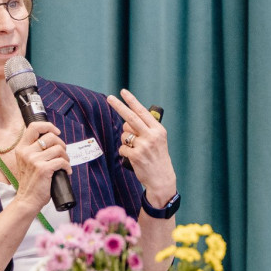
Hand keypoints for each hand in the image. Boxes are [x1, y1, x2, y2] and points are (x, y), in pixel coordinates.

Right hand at [11, 121, 70, 210]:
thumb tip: (54, 141)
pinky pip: (62, 161)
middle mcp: (26, 152)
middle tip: (62, 154)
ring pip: (58, 149)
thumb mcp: (27, 162)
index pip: (34, 127)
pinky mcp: (43, 169)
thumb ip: (35, 151)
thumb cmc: (31, 182)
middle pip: (51, 137)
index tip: (57, 132)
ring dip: (66, 156)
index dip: (48, 126)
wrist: (27, 200)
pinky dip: (67, 166)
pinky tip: (66, 171)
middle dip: (61, 144)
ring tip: (64, 164)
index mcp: (22, 148)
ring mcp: (34, 160)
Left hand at [108, 88, 176, 204]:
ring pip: (124, 135)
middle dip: (118, 106)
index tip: (123, 92)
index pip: (142, 112)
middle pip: (130, 118)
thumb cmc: (158, 158)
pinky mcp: (135, 156)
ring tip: (136, 149)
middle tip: (109, 98)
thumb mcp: (158, 140)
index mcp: (158, 130)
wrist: (161, 179)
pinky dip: (125, 152)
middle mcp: (152, 136)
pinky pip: (122, 148)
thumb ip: (146, 129)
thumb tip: (127, 119)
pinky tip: (134, 158)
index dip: (132, 101)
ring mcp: (143, 146)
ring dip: (125, 140)